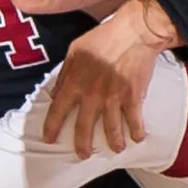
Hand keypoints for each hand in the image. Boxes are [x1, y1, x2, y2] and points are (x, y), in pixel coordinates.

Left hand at [45, 0, 172, 157]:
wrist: (133, 32)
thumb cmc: (103, 37)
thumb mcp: (75, 50)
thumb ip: (64, 73)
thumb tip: (55, 93)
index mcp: (75, 82)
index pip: (58, 110)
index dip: (52, 127)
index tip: (48, 139)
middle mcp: (92, 93)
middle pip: (84, 127)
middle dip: (82, 145)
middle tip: (83, 155)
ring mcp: (113, 97)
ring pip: (111, 129)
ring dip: (114, 142)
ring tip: (117, 148)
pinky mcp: (133, 97)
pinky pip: (134, 120)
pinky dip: (137, 131)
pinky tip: (138, 138)